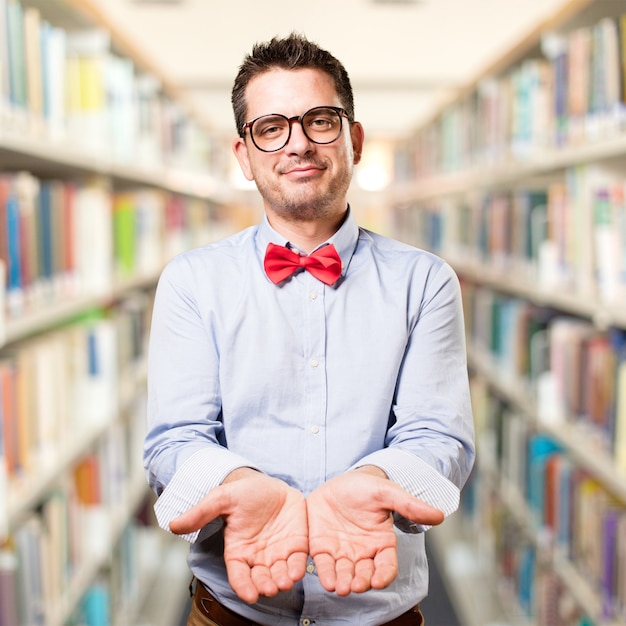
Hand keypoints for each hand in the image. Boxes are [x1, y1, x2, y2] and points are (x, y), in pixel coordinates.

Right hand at [170, 468, 308, 602]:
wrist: (269, 483)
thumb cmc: (243, 493)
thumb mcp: (221, 498)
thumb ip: (201, 513)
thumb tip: (173, 525)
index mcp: (238, 551)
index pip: (238, 575)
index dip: (243, 586)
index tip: (248, 595)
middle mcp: (258, 557)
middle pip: (260, 579)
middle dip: (265, 585)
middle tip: (269, 588)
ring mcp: (278, 553)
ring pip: (280, 574)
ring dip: (283, 580)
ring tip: (285, 582)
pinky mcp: (297, 545)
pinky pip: (298, 560)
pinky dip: (299, 567)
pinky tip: (299, 570)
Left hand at [307, 467, 443, 595]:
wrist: (339, 482)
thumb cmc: (366, 488)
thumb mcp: (387, 492)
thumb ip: (409, 505)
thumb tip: (439, 515)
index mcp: (382, 543)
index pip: (387, 565)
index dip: (384, 574)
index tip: (378, 580)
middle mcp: (363, 553)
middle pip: (364, 574)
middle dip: (360, 582)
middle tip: (355, 587)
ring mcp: (342, 552)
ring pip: (344, 573)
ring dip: (342, 582)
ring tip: (339, 587)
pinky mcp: (322, 548)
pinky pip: (324, 564)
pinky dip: (324, 573)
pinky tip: (326, 580)